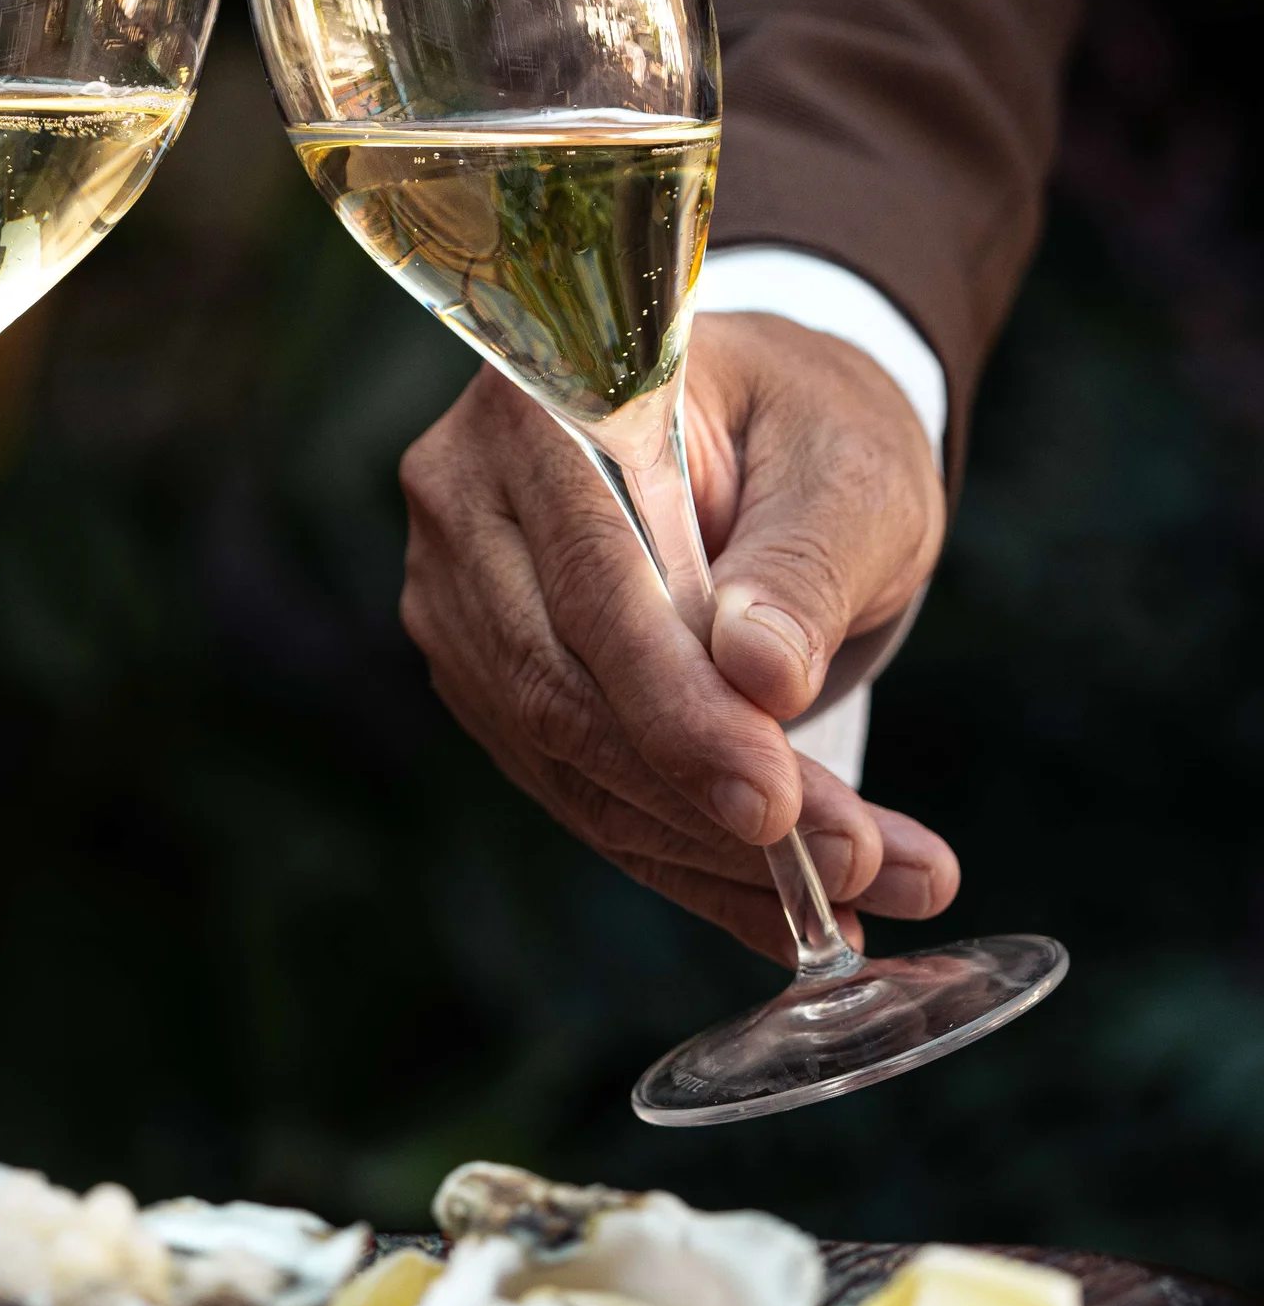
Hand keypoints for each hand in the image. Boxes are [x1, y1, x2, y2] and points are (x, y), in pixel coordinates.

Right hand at [398, 314, 957, 960]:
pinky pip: (572, 788)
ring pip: (561, 760)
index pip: (596, 586)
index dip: (680, 711)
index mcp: (545, 404)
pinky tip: (779, 902)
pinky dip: (680, 857)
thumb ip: (805, 565)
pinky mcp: (483, 674)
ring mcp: (456, 594)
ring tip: (850, 896)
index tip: (780, 805)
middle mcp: (465, 498)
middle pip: (558, 689)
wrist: (766, 437)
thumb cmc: (809, 431)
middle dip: (704, 804)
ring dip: (704, 852)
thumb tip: (762, 678)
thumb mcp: (849, 472)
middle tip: (849, 871)